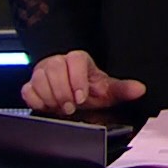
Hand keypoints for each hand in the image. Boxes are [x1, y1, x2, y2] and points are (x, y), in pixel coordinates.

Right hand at [22, 50, 146, 115]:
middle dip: (62, 92)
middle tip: (70, 107)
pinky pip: (27, 90)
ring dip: (50, 97)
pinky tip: (46, 106)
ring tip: (60, 107)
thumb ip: (121, 89)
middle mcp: (59, 62)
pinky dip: (36, 100)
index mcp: (78, 60)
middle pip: (55, 68)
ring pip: (39, 78)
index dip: (77, 79)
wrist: (68, 91)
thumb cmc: (87, 89)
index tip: (82, 97)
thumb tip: (140, 89)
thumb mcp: (106, 90)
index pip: (76, 60)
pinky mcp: (31, 84)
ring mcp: (42, 72)